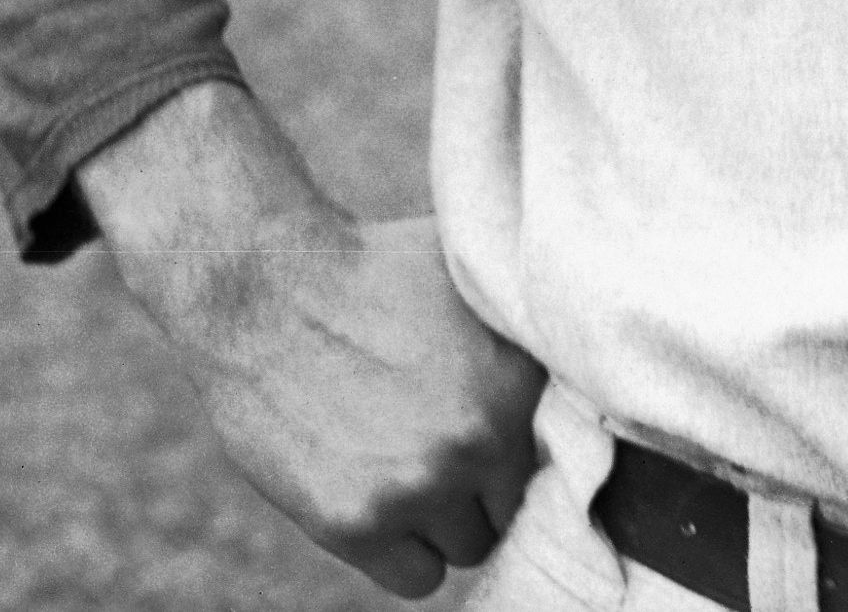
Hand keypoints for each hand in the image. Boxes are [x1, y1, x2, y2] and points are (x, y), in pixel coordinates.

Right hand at [83, 84, 547, 596]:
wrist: (260, 285)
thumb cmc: (367, 268)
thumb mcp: (467, 271)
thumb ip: (528, 322)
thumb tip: (588, 348)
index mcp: (518, 378)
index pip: (553, 458)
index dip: (512, 442)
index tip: (482, 428)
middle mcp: (480, 436)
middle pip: (511, 506)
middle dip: (478, 481)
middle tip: (431, 439)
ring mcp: (418, 485)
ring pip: (468, 546)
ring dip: (441, 517)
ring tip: (398, 459)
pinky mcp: (358, 523)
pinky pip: (418, 579)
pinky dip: (401, 551)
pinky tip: (376, 495)